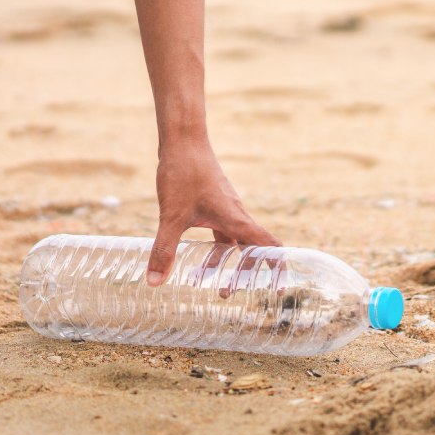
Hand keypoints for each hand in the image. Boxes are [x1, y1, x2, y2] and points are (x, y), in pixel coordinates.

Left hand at [147, 137, 281, 285]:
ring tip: (204, 280)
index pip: (269, 246)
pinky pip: (218, 228)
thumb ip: (164, 250)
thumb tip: (154, 283)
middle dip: (241, 273)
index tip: (280, 288)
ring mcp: (224, 206)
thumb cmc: (183, 174)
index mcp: (235, 219)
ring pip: (231, 239)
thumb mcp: (171, 217)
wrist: (183, 141)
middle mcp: (235, 213)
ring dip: (222, 261)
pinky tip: (193, 252)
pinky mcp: (212, 201)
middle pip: (250, 248)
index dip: (278, 268)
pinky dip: (211, 244)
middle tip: (225, 293)